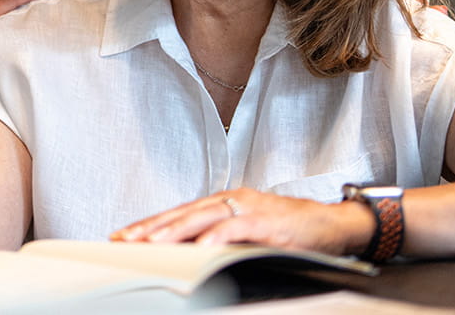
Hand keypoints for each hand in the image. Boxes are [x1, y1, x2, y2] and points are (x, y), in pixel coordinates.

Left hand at [110, 188, 369, 256]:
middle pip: (182, 213)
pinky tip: (201, 248)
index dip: (149, 224)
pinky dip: (217, 237)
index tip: (122, 236)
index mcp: (222, 203)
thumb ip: (219, 237)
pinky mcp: (267, 221)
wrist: (332, 224)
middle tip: (124, 240)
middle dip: (150, 228)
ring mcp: (248, 208)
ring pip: (203, 217)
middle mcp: (230, 200)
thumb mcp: (247, 231)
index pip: (178, 213)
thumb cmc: (289, 230)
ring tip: (151, 243)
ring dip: (174, 231)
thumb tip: (188, 254)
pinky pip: (237, 228)